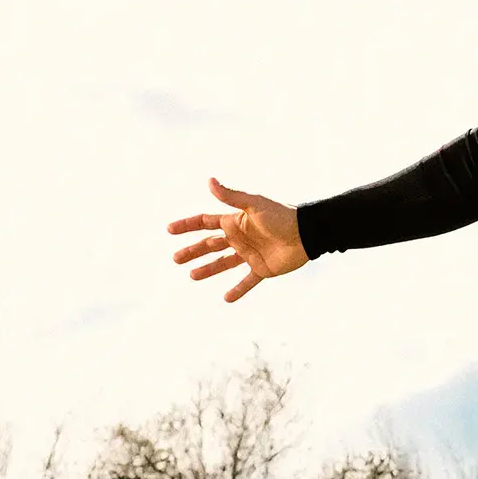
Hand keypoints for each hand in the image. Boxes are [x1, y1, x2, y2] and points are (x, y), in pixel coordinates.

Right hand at [168, 178, 307, 304]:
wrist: (307, 234)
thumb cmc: (282, 216)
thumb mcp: (254, 204)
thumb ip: (231, 196)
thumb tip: (209, 180)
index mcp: (236, 222)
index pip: (205, 222)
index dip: (187, 225)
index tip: (169, 230)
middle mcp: (240, 238)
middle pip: (211, 245)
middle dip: (193, 251)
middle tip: (175, 259)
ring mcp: (251, 254)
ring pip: (224, 264)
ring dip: (208, 269)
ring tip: (192, 276)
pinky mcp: (263, 269)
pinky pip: (247, 281)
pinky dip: (238, 290)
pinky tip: (226, 298)